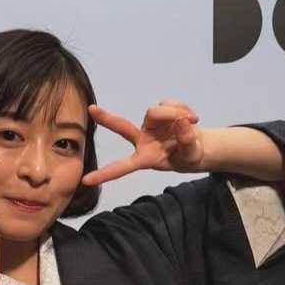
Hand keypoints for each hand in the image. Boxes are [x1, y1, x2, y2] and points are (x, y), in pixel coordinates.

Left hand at [81, 100, 203, 186]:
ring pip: (156, 111)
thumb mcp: (192, 156)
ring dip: (176, 113)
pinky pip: (168, 104)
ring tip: (193, 120)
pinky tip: (191, 117)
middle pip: (123, 127)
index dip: (105, 174)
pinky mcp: (159, 112)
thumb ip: (187, 141)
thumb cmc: (189, 157)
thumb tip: (181, 121)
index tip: (86, 180)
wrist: (198, 145)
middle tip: (91, 109)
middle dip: (107, 119)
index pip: (123, 167)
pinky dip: (182, 108)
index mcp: (145, 158)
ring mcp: (150, 125)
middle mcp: (143, 140)